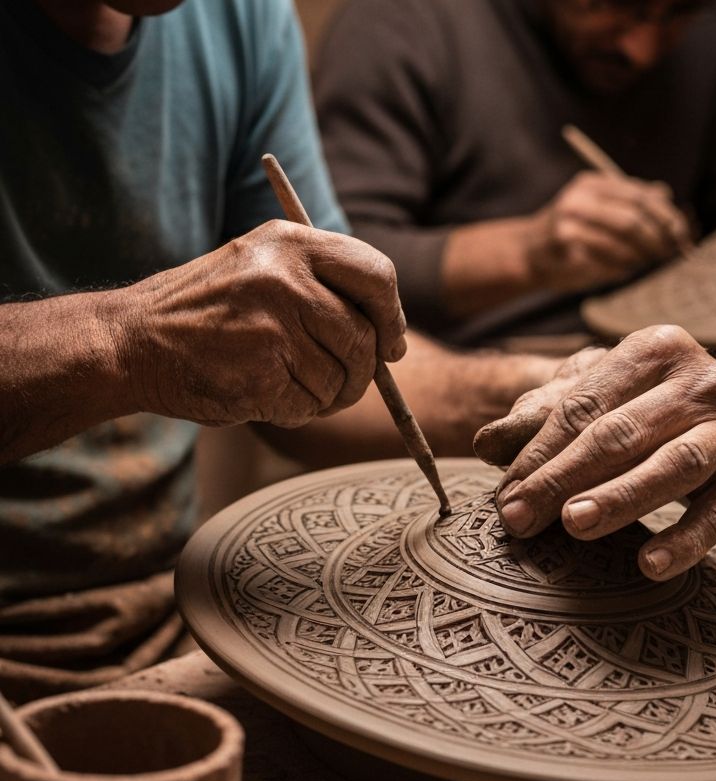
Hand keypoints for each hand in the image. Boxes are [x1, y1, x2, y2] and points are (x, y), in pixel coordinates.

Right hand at [114, 220, 405, 427]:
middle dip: (362, 371)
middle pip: (364, 338)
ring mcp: (272, 327)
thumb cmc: (208, 310)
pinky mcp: (260, 374)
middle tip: (346, 383)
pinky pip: (310, 406)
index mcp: (290, 243)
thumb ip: (322, 284)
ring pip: (340, 379)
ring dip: (324, 395)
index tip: (392, 344)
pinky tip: (263, 394)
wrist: (133, 342)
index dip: (392, 317)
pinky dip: (296, 411)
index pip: (377, 276)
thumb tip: (390, 336)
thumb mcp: (261, 266)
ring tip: (286, 383)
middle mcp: (285, 279)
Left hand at [474, 326, 715, 579]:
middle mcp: (704, 378)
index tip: (505, 497)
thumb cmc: (632, 401)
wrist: (705, 404)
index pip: (585, 405)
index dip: (539, 453)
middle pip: (622, 433)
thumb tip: (486, 444)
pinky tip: (649, 565)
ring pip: (673, 466)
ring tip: (575, 526)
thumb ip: (537, 417)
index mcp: (656, 346)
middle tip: (521, 518)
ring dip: (620, 499)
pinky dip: (687, 541)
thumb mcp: (585, 394)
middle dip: (565, 478)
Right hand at [524, 171, 689, 292]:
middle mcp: (580, 197)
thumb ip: (630, 200)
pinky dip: (621, 268)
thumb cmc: (570, 233)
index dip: (667, 217)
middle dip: (657, 240)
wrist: (526, 254)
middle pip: (633, 219)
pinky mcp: (562, 246)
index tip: (683, 235)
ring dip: (641, 257)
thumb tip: (666, 195)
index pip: (642, 196)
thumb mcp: (599, 208)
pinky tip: (624, 271)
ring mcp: (569, 220)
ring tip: (648, 263)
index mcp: (594, 183)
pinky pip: (604, 260)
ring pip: (621, 241)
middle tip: (670, 255)